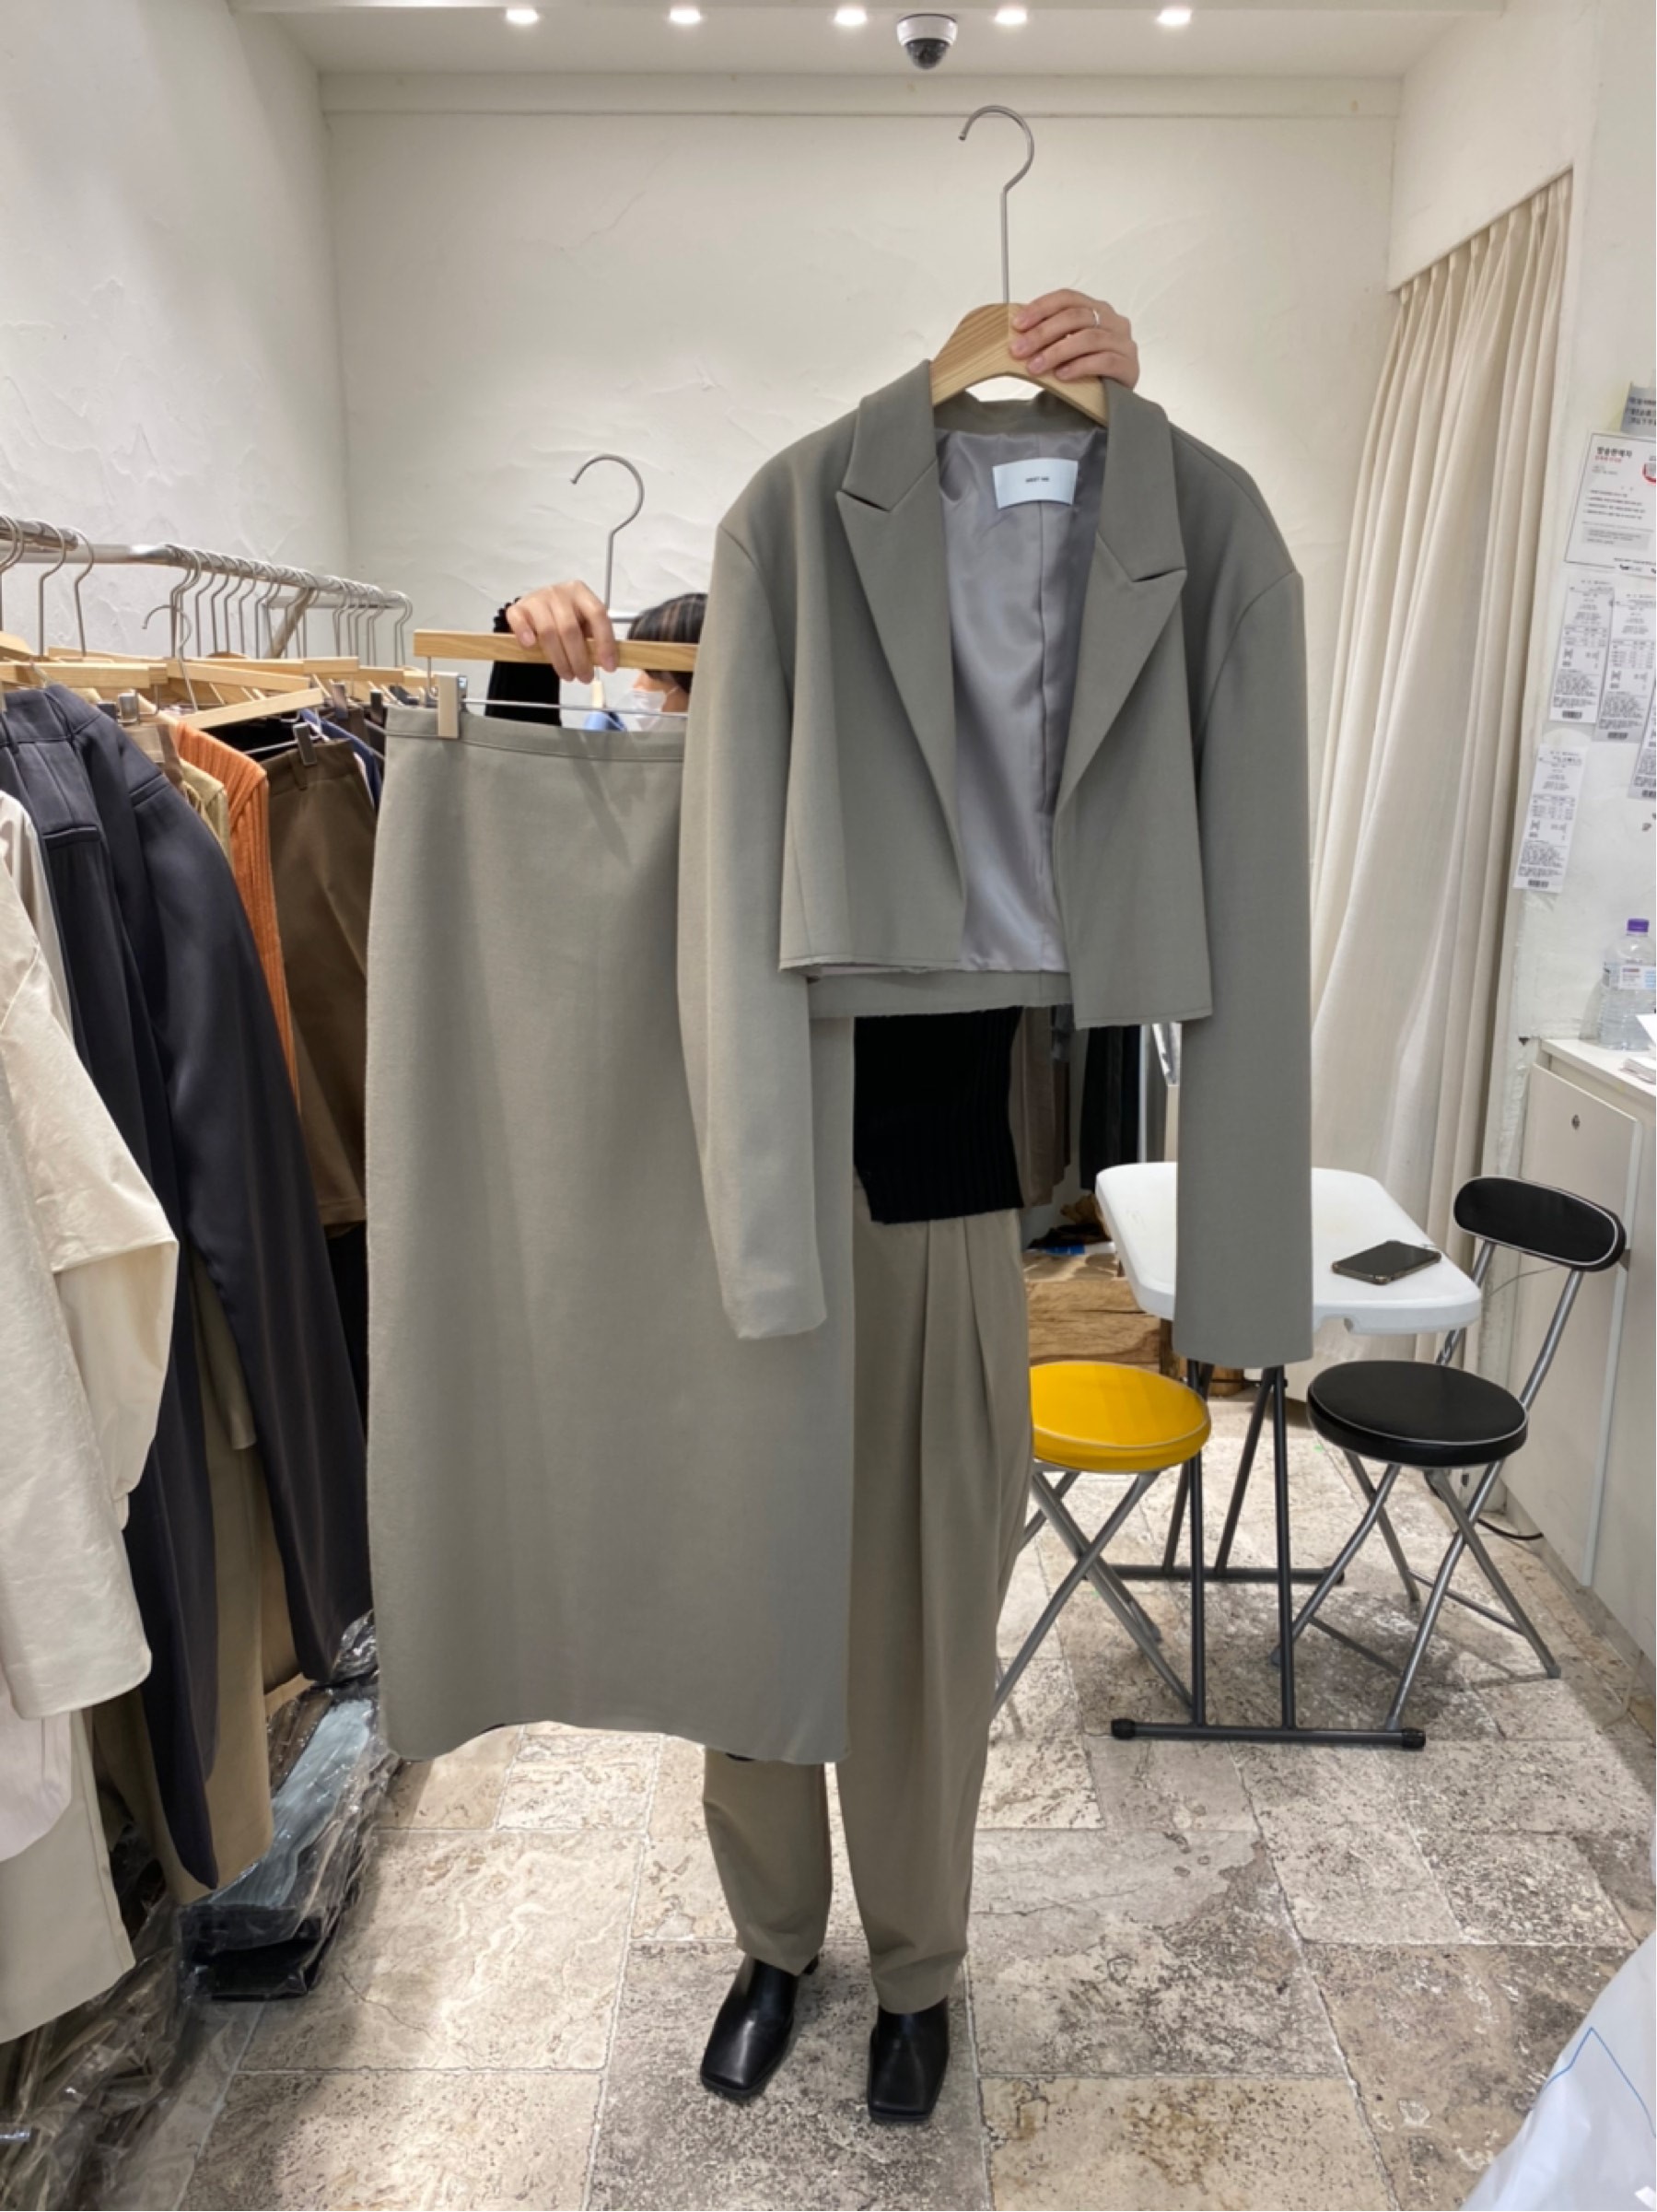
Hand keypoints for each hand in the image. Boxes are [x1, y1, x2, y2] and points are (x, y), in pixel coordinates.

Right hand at [503, 579, 615, 684]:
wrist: (535, 611)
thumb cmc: (563, 620)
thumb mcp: (583, 625)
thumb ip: (593, 638)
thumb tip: (607, 662)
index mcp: (580, 593)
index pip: (598, 614)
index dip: (605, 642)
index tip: (609, 666)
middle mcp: (559, 592)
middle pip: (570, 628)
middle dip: (580, 659)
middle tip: (585, 678)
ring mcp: (537, 599)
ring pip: (548, 631)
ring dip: (559, 659)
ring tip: (567, 675)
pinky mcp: (517, 608)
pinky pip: (520, 621)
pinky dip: (525, 634)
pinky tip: (531, 646)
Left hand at [1009, 291, 1138, 387]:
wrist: (1108, 402)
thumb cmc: (1085, 372)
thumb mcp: (1065, 347)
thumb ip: (1049, 336)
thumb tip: (1016, 332)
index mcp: (1096, 309)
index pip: (1067, 298)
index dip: (1041, 308)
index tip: (1017, 324)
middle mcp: (1113, 321)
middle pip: (1076, 317)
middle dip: (1043, 333)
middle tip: (1019, 350)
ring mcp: (1123, 343)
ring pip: (1088, 339)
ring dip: (1057, 352)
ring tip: (1035, 367)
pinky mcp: (1129, 366)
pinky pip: (1104, 361)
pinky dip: (1079, 367)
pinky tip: (1061, 375)